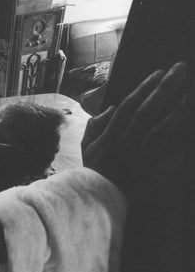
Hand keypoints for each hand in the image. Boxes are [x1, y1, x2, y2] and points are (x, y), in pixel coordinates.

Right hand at [82, 61, 187, 194]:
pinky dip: (181, 140)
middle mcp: (126, 144)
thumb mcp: (86, 148)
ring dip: (177, 109)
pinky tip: (189, 124)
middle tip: (180, 69)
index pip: (129, 106)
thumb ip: (96, 125)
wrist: (99, 202)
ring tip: (189, 92)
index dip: (145, 88)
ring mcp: (141, 158)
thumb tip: (113, 108)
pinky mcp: (153, 172)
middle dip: (165, 88)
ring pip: (162, 129)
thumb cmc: (94, 172)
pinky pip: (170, 154)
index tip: (159, 72)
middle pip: (148, 111)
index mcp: (110, 136)